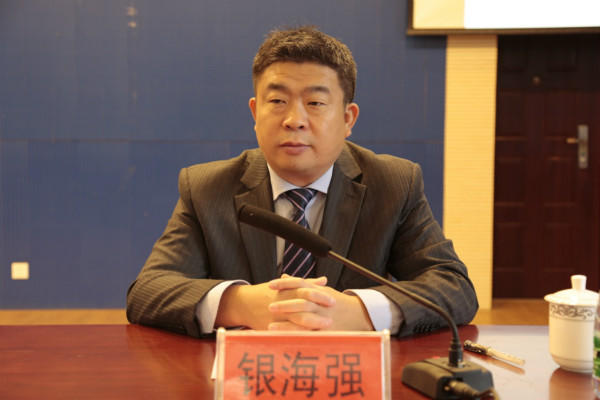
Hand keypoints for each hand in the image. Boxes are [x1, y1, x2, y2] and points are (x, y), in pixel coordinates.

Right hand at [214, 275, 333, 329]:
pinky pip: (286, 333)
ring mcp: (277, 316)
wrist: (245, 303)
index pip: (306, 292)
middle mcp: (283, 303)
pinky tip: (310, 339)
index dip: (321, 296)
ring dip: (311, 326)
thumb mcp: (287, 285)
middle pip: (303, 307)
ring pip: (296, 322)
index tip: (333, 300)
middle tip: (331, 318)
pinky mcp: (271, 328)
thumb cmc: (269, 293)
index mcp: (287, 291)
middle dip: (318, 314)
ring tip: (325, 329)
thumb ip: (307, 283)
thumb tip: (324, 280)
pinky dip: (298, 335)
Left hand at [267, 275, 374, 331]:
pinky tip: (285, 341)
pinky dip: (298, 338)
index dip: (285, 284)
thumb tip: (283, 276)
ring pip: (304, 321)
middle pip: (301, 303)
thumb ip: (300, 283)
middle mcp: (320, 304)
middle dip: (285, 305)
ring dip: (287, 325)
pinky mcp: (326, 332)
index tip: (270, 285)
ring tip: (271, 328)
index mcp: (318, 291)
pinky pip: (310, 336)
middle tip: (270, 307)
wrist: (357, 314)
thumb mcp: (320, 289)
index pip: (299, 284)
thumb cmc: (334, 301)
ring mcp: (323, 318)